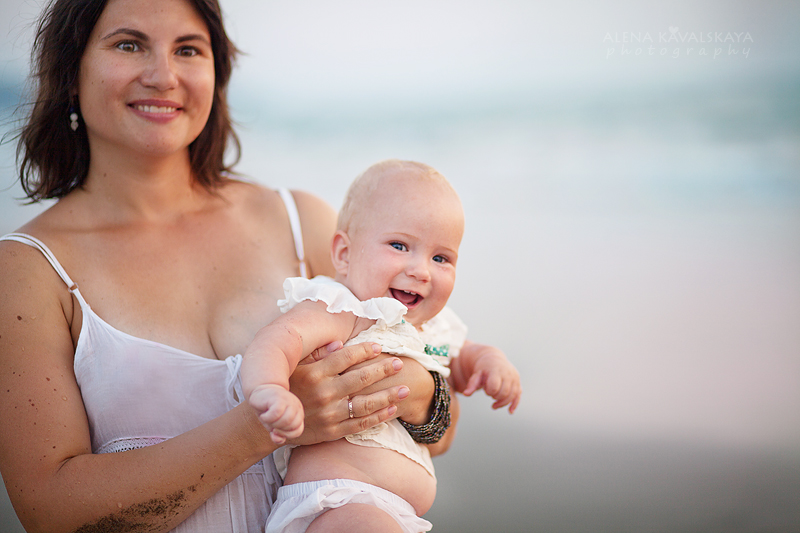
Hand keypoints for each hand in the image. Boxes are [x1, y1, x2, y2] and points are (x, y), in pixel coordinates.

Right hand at [248, 384, 303, 444]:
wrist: (259, 392)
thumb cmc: (268, 410)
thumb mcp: (273, 425)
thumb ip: (278, 435)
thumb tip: (278, 440)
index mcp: (298, 413)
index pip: (298, 430)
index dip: (286, 434)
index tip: (276, 431)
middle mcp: (296, 406)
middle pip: (292, 426)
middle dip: (279, 429)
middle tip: (271, 422)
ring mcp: (288, 400)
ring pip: (285, 420)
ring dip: (273, 423)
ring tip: (267, 418)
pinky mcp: (278, 397)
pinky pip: (276, 413)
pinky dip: (267, 417)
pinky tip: (263, 414)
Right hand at [288, 341, 408, 444]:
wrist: (267, 424)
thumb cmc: (282, 388)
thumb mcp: (293, 366)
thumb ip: (316, 354)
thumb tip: (339, 342)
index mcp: (314, 373)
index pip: (345, 358)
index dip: (364, 351)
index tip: (379, 346)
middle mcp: (324, 393)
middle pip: (361, 379)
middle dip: (383, 370)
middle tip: (399, 364)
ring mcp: (329, 414)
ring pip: (365, 403)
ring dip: (388, 396)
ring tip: (405, 388)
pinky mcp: (332, 431)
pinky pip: (359, 424)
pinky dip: (378, 417)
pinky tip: (392, 409)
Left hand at [455, 343, 520, 412]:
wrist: (493, 359)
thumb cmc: (483, 369)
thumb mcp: (476, 375)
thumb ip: (472, 384)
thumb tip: (466, 394)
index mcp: (496, 371)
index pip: (494, 387)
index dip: (489, 391)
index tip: (485, 389)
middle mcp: (507, 374)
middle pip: (504, 393)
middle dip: (496, 397)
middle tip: (489, 394)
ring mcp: (514, 378)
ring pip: (512, 395)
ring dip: (503, 403)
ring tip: (494, 405)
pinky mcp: (518, 382)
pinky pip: (518, 395)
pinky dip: (514, 404)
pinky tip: (510, 411)